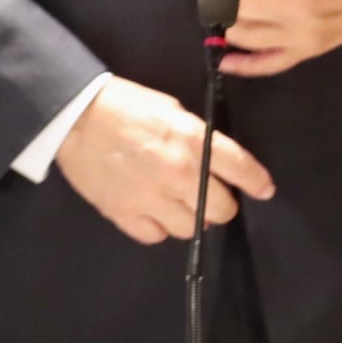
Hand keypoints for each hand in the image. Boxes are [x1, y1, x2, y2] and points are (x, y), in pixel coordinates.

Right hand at [55, 78, 273, 244]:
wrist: (77, 117)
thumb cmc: (128, 106)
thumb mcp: (174, 112)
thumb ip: (197, 138)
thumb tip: (214, 161)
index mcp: (195, 142)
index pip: (240, 169)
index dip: (257, 182)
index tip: (264, 190)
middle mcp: (179, 174)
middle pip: (221, 209)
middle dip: (222, 204)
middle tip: (212, 195)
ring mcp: (150, 197)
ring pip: (190, 229)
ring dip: (192, 218)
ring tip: (183, 205)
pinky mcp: (123, 213)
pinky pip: (155, 236)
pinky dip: (159, 228)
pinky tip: (156, 213)